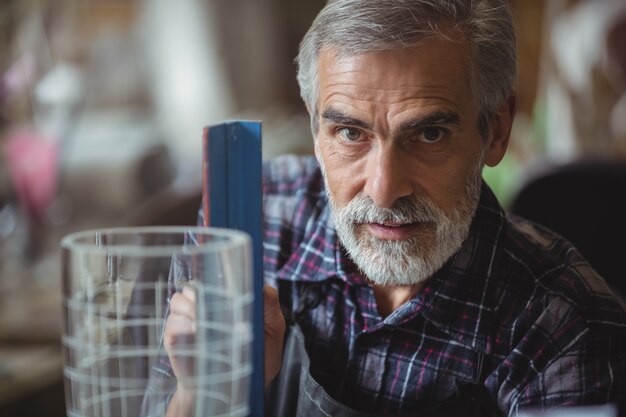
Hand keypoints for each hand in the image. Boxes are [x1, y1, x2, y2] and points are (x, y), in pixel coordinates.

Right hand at [164, 284, 285, 390]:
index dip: (220, 277)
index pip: (218, 278)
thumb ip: (269, 305)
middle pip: (194, 284)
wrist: (235, 390)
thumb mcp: (272, 330)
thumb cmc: (256, 360)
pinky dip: (182, 323)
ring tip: (205, 318)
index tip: (228, 283)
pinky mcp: (176, 340)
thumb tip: (261, 285)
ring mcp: (189, 322)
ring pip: (179, 299)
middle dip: (202, 290)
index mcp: (227, 302)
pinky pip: (172, 323)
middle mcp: (206, 308)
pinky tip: (197, 330)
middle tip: (215, 303)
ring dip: (190, 305)